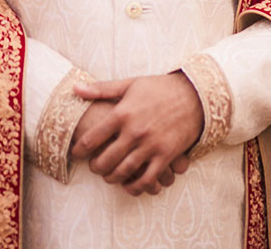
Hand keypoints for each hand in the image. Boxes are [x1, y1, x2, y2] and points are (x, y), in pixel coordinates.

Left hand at [70, 74, 202, 195]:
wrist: (195, 94)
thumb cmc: (160, 88)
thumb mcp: (130, 84)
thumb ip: (101, 89)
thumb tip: (74, 89)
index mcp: (122, 113)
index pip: (91, 140)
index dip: (79, 150)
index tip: (76, 154)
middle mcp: (134, 131)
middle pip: (105, 160)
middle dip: (95, 168)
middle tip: (94, 167)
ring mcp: (151, 145)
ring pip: (123, 171)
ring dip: (112, 178)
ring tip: (110, 176)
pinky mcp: (166, 155)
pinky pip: (147, 178)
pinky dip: (135, 186)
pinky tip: (130, 185)